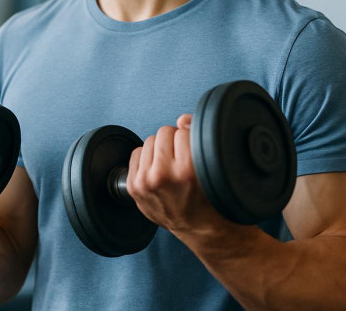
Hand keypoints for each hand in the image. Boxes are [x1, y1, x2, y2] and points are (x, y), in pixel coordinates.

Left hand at [126, 114, 224, 235]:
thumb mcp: (212, 167)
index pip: (182, 131)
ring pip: (149, 140)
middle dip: (173, 141)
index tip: (193, 152)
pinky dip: (146, 158)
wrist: (197, 226)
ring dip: (159, 149)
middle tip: (181, 158)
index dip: (189, 139)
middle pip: (164, 132)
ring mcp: (146, 182)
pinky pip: (136, 153)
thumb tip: (181, 119)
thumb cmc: (208, 197)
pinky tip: (158, 170)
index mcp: (186, 170)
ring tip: (170, 165)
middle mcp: (163, 176)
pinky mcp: (134, 186)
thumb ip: (198, 138)